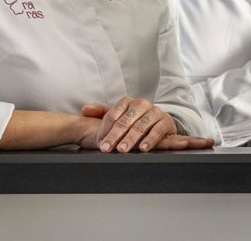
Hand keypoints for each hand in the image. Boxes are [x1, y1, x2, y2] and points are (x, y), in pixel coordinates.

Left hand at [82, 99, 212, 152]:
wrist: (160, 122)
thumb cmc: (136, 120)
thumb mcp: (118, 115)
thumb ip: (101, 112)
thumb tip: (84, 110)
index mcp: (127, 102)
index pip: (113, 114)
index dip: (105, 129)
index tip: (99, 141)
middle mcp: (140, 104)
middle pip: (125, 121)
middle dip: (114, 136)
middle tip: (106, 148)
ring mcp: (154, 112)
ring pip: (140, 126)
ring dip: (130, 139)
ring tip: (122, 150)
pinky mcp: (165, 121)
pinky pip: (157, 131)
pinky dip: (150, 140)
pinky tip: (143, 148)